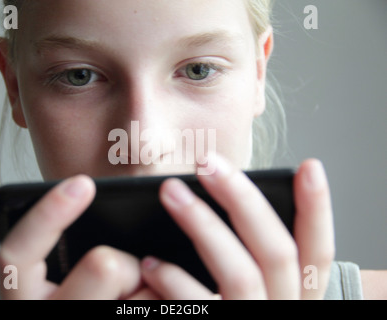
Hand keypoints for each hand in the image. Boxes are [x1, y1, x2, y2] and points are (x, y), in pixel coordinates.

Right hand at [0, 175, 153, 298]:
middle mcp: (50, 314)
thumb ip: (76, 243)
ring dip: (145, 288)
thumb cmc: (90, 298)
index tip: (81, 183)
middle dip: (124, 264)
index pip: (18, 253)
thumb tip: (102, 203)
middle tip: (123, 281)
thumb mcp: (65, 272)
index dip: (47, 214)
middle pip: (103, 265)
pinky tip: (147, 302)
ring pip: (140, 288)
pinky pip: (158, 302)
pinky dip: (161, 299)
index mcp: (25, 296)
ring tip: (132, 301)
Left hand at [140, 155, 334, 298]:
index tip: (308, 167)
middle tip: (208, 163)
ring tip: (170, 192)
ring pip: (239, 274)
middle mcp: (284, 314)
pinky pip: (200, 308)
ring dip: (203, 226)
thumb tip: (229, 204)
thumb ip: (252, 261)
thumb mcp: (258, 296)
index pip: (319, 252)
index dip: (319, 210)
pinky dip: (176, 282)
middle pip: (276, 251)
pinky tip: (150, 263)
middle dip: (243, 200)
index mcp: (298, 300)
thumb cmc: (229, 314)